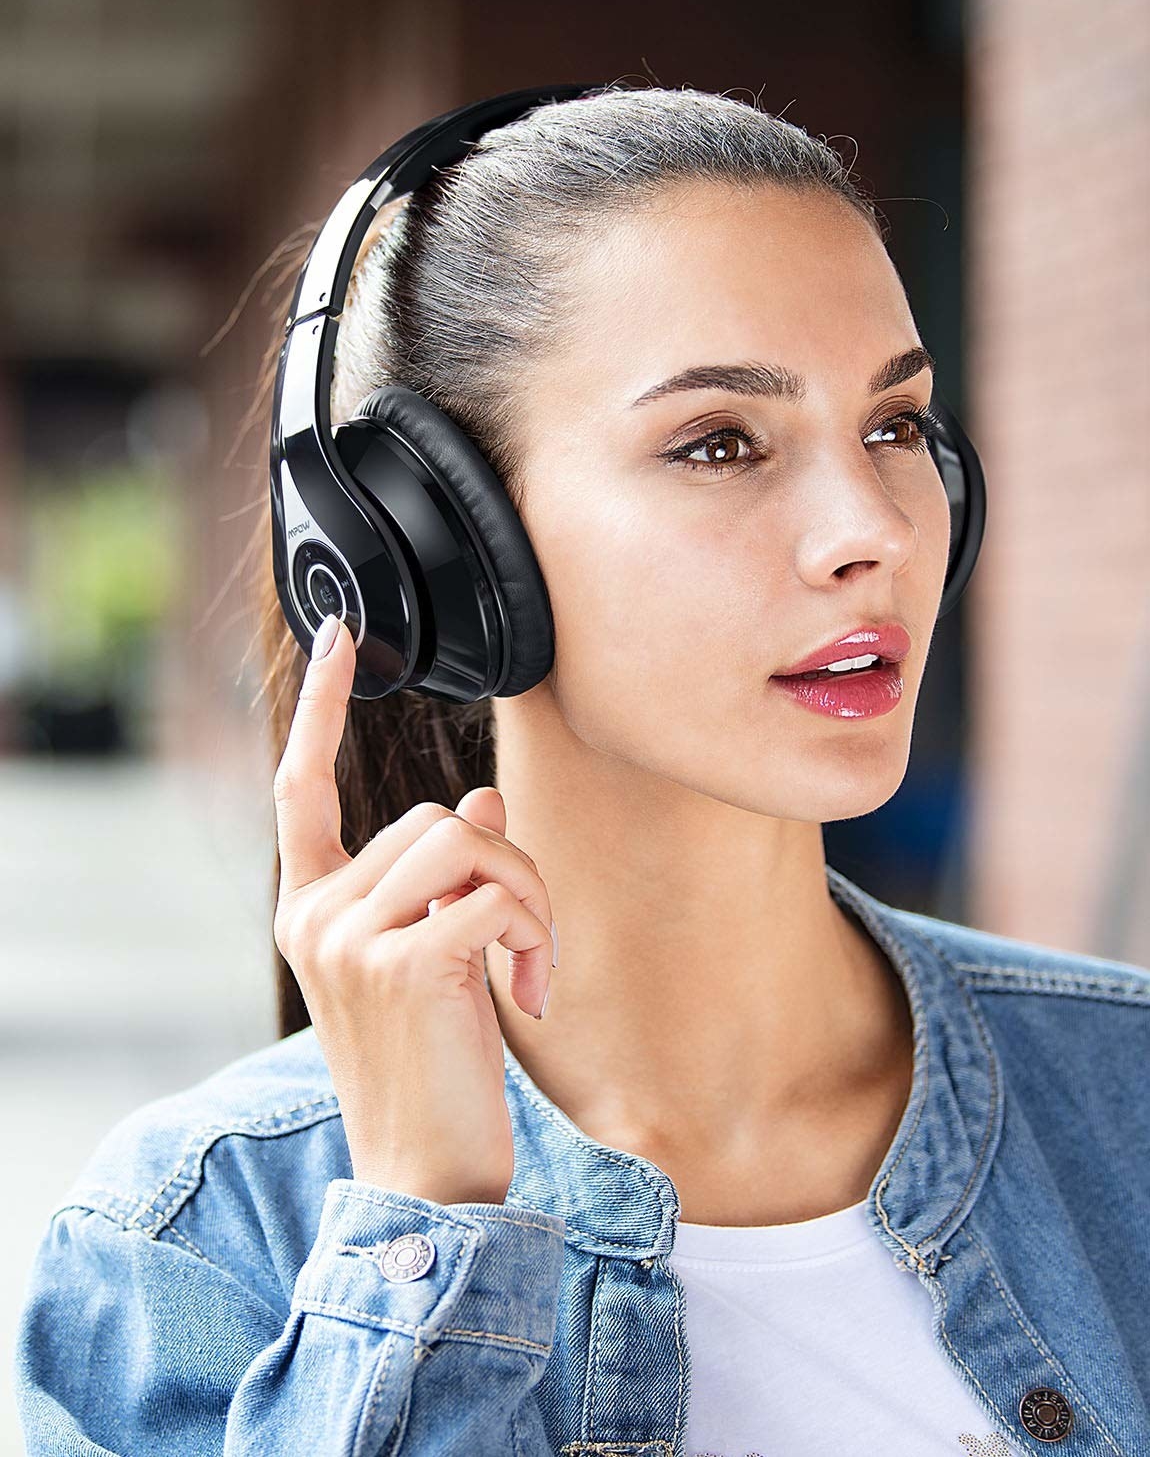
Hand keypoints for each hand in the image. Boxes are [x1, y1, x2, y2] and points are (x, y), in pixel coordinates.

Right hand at [271, 616, 555, 1205]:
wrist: (425, 1170)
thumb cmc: (432, 1063)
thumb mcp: (433, 957)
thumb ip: (448, 879)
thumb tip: (490, 801)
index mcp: (309, 907)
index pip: (300, 785)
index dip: (322, 709)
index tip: (340, 639)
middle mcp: (315, 913)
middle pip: (439, 817)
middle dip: (509, 870)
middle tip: (525, 947)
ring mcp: (349, 936)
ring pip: (471, 842)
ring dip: (528, 897)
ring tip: (528, 969)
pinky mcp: (401, 962)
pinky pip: (498, 896)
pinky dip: (536, 935)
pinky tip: (530, 997)